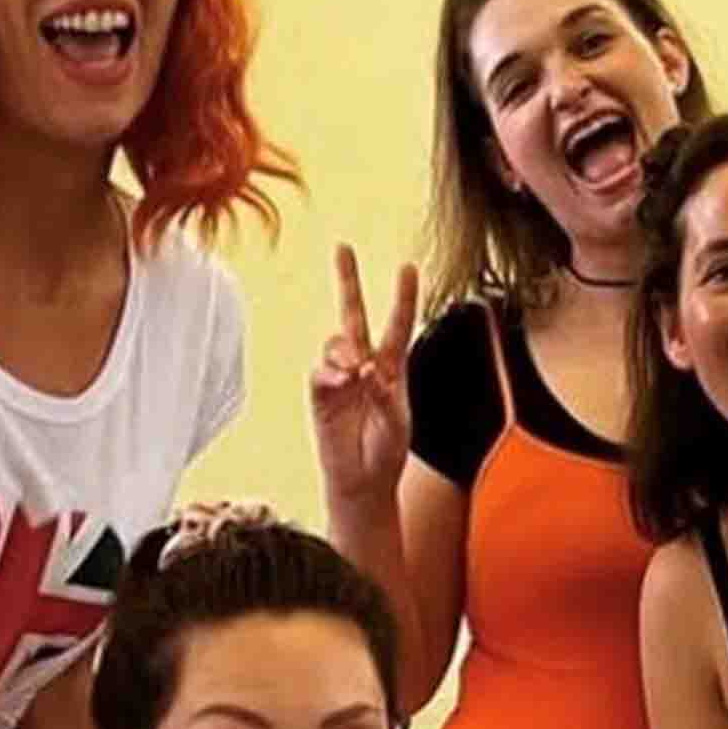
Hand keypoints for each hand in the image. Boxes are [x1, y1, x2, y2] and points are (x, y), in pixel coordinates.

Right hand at [309, 244, 417, 512]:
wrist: (362, 481)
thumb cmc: (386, 452)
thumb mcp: (398, 422)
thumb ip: (385, 393)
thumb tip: (366, 368)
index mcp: (392, 369)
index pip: (398, 325)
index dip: (403, 297)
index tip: (407, 267)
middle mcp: (364, 366)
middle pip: (354, 315)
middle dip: (348, 281)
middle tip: (343, 247)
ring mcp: (340, 378)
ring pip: (336, 342)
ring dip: (345, 350)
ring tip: (355, 371)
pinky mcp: (320, 394)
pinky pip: (320, 371)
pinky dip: (331, 373)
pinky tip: (342, 382)